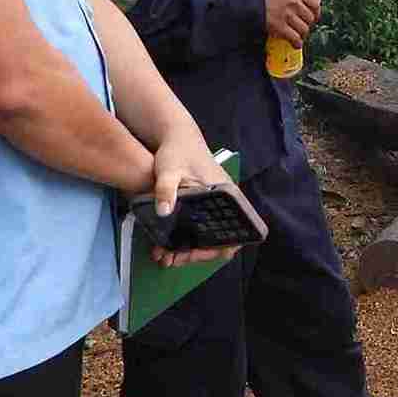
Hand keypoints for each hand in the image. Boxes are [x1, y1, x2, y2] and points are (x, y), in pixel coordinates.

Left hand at [145, 125, 238, 267]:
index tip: (192, 254)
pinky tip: (168, 243)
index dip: (216, 250)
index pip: (234, 234)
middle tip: (172, 259)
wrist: (177, 137)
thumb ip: (166, 190)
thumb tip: (164, 212)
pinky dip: (188, 239)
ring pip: (211, 237)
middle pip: (221, 241)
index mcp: (227, 196)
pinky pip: (203, 229)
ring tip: (166, 256)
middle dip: (197, 255)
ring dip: (190, 249)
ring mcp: (216, 205)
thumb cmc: (177, 152)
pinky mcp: (206, 206)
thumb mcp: (168, 170)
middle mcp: (227, 204)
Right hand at [264, 0, 321, 45]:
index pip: (314, 3)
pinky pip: (294, 38)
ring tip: (299, 37)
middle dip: (308, 24)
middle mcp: (293, 2)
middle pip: (310, 17)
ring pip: (304, 29)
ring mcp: (287, 15)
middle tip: (303, 27)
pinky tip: (295, 44)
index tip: (313, 16)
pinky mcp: (280, 26)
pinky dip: (296, 43)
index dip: (315, 12)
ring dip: (302, 35)